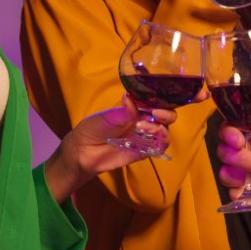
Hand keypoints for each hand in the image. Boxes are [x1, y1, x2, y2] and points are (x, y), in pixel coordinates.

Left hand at [45, 100, 174, 200]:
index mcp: (135, 107)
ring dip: (161, 128)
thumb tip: (130, 100)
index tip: (160, 96)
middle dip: (166, 113)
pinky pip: (160, 147)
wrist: (84, 152)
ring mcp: (146, 136)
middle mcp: (144, 120)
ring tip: (145, 128)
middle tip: (156, 113)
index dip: (162, 97)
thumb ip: (120, 112)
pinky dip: (162, 142)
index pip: (155, 99)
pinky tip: (153, 139)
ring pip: (165, 130)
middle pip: (166, 114)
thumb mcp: (104, 117)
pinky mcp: (145, 151)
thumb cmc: (92, 129)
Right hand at [218, 122, 250, 210]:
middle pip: (224, 152)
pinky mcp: (243, 193)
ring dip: (245, 177)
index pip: (230, 130)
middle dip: (241, 159)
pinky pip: (233, 193)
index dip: (229, 134)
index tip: (239, 141)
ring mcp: (241, 175)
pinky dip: (248, 193)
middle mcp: (243, 154)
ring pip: (225, 174)